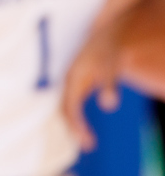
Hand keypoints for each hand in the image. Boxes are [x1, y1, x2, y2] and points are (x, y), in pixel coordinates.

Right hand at [62, 22, 124, 150]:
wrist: (108, 30)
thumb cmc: (107, 50)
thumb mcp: (109, 66)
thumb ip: (108, 86)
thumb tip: (109, 106)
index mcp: (73, 80)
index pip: (69, 108)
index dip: (76, 126)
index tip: (87, 141)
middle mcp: (70, 82)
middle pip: (66, 110)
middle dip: (75, 129)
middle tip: (89, 145)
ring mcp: (74, 82)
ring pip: (69, 108)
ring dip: (76, 125)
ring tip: (88, 140)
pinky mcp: (80, 82)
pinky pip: (74, 104)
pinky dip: (78, 117)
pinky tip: (86, 126)